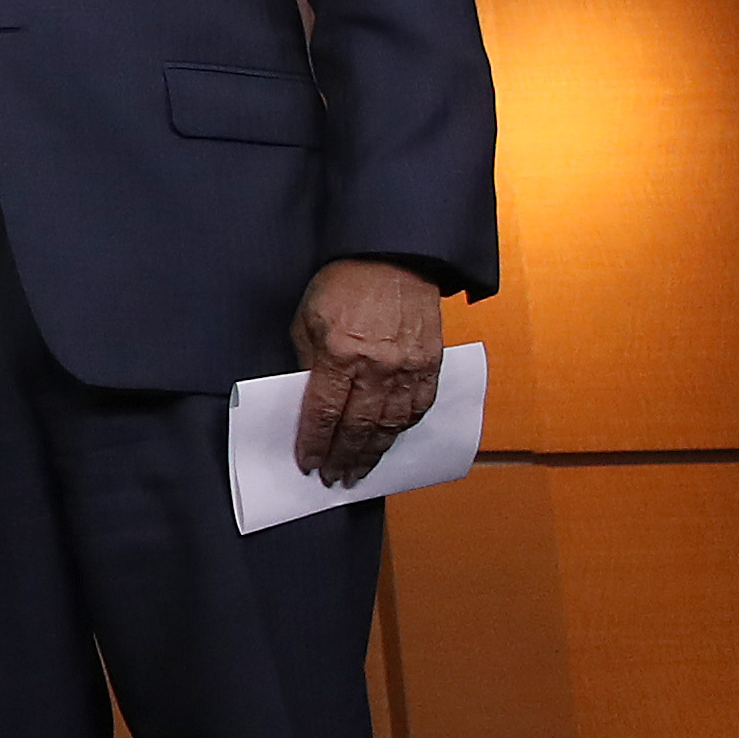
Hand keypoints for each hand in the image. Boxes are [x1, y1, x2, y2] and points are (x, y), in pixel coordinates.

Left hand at [292, 258, 444, 485]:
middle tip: (335, 479)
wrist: (394, 258)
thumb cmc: (343, 284)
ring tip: (360, 471)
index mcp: (341, 354)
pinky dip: (403, 428)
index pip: (325, 413)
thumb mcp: (308, 319)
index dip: (316, 444)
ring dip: (374, 452)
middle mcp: (377, 366)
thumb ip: (307, 362)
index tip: (309, 464)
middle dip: (345, 458)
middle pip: (358, 427)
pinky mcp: (431, 362)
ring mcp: (408, 367)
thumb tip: (309, 399)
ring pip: (391, 424)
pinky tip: (389, 439)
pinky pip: (418, 406)